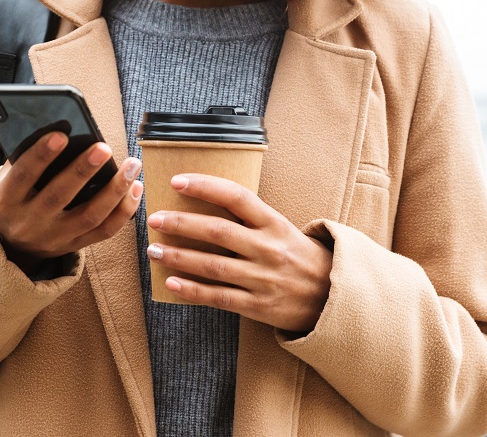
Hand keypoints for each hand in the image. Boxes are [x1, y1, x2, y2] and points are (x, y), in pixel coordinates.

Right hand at [0, 131, 142, 266]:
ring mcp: (53, 237)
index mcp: (6, 200)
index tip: (61, 134)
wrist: (9, 243)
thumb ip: (26, 157)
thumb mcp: (7, 178)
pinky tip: (136, 189)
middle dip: (83, 170)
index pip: (23, 175)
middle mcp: (29, 222)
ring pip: (89, 216)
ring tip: (131, 166)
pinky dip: (123, 211)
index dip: (41, 155)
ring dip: (114, 190)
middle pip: (59, 196)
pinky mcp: (73, 246)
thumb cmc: (13, 196)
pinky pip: (103, 231)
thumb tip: (59, 127)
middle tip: (104, 148)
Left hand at [145, 174, 333, 333]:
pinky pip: (219, 297)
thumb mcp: (283, 229)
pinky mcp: (259, 306)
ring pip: (213, 266)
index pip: (236, 197)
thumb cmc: (301, 257)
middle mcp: (268, 248)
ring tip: (153, 250)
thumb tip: (205, 201)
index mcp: (275, 223)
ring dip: (179, 257)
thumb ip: (251, 219)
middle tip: (154, 219)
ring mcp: (263, 279)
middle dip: (181, 223)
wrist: (333, 299)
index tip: (176, 181)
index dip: (205, 186)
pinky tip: (171, 283)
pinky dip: (193, 291)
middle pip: (218, 231)